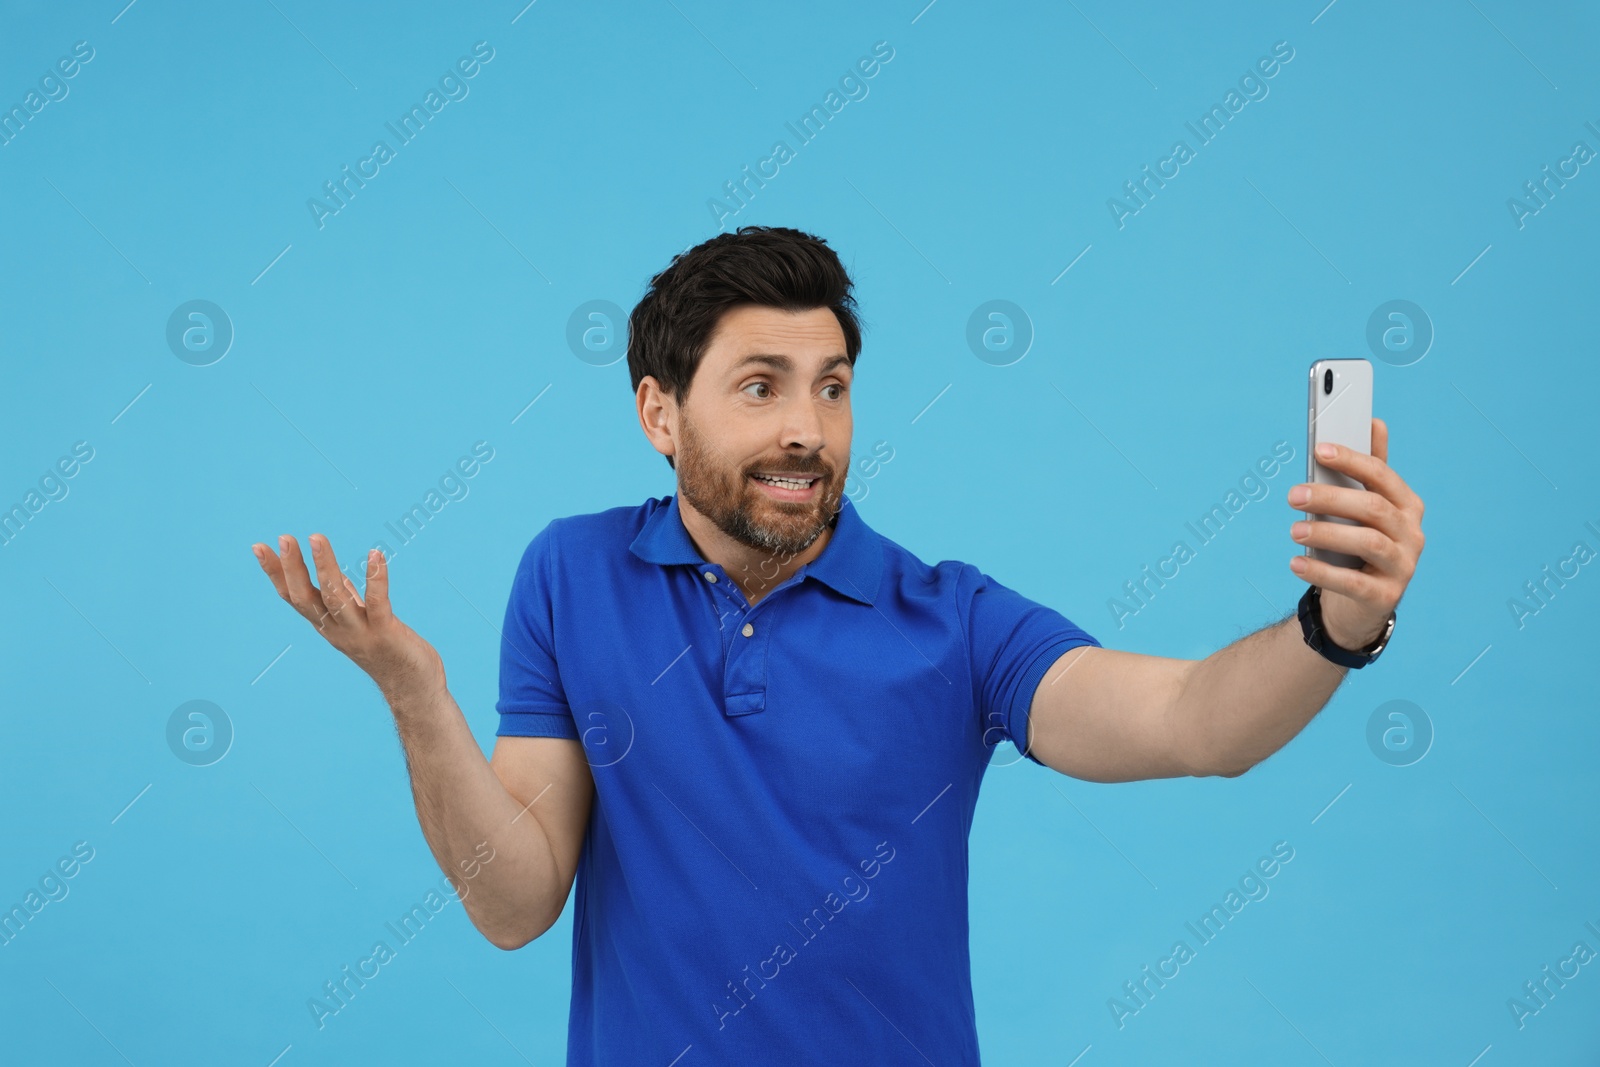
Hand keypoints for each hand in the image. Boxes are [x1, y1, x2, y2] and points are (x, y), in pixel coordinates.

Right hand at [251, 534, 445, 701]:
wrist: (413, 689)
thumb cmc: (388, 652)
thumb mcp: (359, 622)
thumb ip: (345, 600)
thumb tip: (334, 575)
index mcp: (327, 625)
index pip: (293, 597)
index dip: (275, 573)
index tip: (259, 546)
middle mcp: (337, 630)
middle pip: (305, 598)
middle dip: (292, 568)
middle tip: (284, 538)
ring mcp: (359, 633)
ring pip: (335, 598)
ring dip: (325, 567)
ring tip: (316, 538)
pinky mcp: (385, 634)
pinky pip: (376, 603)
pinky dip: (375, 578)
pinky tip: (375, 554)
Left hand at [1286, 418, 1425, 649]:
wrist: (1360, 603)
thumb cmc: (1358, 546)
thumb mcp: (1364, 508)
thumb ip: (1369, 469)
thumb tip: (1375, 421)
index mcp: (1406, 505)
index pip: (1381, 476)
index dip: (1350, 460)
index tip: (1318, 448)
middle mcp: (1411, 533)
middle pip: (1372, 508)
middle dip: (1331, 498)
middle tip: (1293, 495)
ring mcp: (1403, 566)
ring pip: (1368, 542)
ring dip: (1327, 534)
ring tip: (1293, 531)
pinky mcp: (1386, 597)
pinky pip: (1354, 583)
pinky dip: (1321, 572)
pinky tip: (1295, 564)